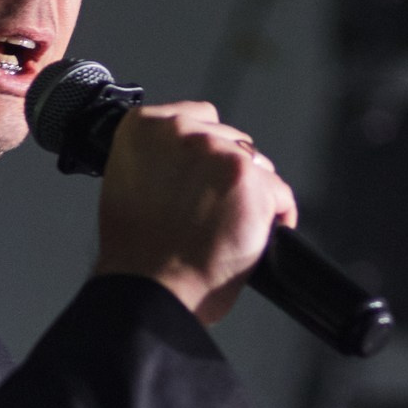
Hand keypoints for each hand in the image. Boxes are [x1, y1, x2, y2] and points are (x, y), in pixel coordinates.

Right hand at [94, 101, 297, 325]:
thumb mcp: (128, 187)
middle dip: (227, 175)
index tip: (204, 177)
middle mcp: (182, 132)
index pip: (198, 117)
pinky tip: (254, 237)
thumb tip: (188, 164)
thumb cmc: (136, 255)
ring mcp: (219, 154)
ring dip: (251, 193)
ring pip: (257, 166)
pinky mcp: (251, 181)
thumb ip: (158, 161)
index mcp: (143, 128)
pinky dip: (274, 218)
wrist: (151, 290)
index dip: (206, 153)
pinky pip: (280, 194)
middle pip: (231, 140)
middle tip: (213, 213)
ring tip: (229, 228)